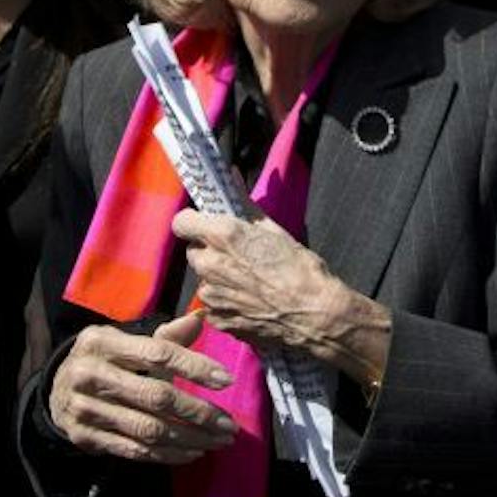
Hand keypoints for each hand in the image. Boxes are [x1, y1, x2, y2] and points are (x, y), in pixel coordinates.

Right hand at [47, 312, 237, 464]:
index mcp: (102, 342)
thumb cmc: (104, 360)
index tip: (226, 380)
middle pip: (156, 397)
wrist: (56, 390)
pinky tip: (192, 452)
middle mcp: (90, 374)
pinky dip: (168, 455)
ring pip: (149, 429)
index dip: (194, 366)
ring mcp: (85, 409)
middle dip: (199, 412)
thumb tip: (201, 318)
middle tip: (229, 424)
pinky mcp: (85, 437)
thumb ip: (165, 336)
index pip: (157, 354)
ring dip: (190, 438)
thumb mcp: (125, 340)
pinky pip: (135, 450)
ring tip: (218, 440)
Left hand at [173, 209, 390, 389]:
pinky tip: (249, 301)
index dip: (192, 223)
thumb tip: (232, 178)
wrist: (314, 313)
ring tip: (248, 282)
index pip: (181, 222)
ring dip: (218, 278)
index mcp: (222, 235)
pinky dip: (225, 301)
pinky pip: (213, 304)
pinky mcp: (217, 318)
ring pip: (204, 279)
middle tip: (236, 255)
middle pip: (194, 252)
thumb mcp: (274, 230)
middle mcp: (210, 264)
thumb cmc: (300, 269)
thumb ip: (245, 205)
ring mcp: (211, 294)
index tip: (204, 225)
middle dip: (210, 251)